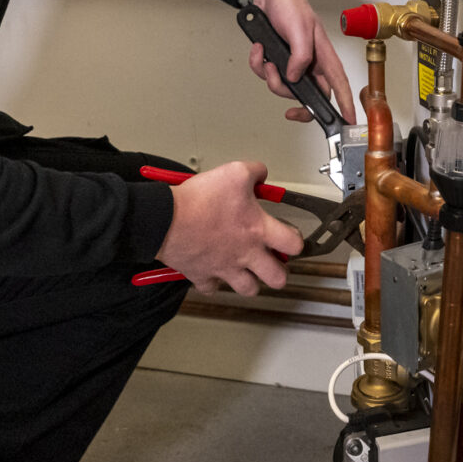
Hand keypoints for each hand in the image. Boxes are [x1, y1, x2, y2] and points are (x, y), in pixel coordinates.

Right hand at [154, 161, 303, 294]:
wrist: (166, 219)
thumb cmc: (199, 199)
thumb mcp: (235, 172)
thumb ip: (255, 172)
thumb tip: (262, 174)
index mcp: (258, 231)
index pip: (294, 245)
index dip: (296, 241)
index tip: (291, 237)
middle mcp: (246, 255)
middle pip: (277, 278)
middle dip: (279, 271)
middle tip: (273, 260)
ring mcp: (224, 269)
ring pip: (249, 289)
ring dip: (251, 281)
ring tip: (248, 269)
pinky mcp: (202, 275)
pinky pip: (212, 288)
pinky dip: (214, 282)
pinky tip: (214, 271)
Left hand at [248, 0, 356, 122]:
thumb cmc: (290, 3)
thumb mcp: (300, 28)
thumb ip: (301, 55)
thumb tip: (295, 77)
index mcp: (323, 54)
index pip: (339, 84)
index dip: (346, 104)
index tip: (349, 121)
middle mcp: (310, 62)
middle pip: (309, 94)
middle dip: (295, 101)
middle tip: (290, 111)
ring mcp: (292, 61)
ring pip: (284, 86)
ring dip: (271, 77)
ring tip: (267, 59)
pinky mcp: (276, 58)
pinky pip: (266, 73)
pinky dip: (258, 63)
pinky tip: (259, 49)